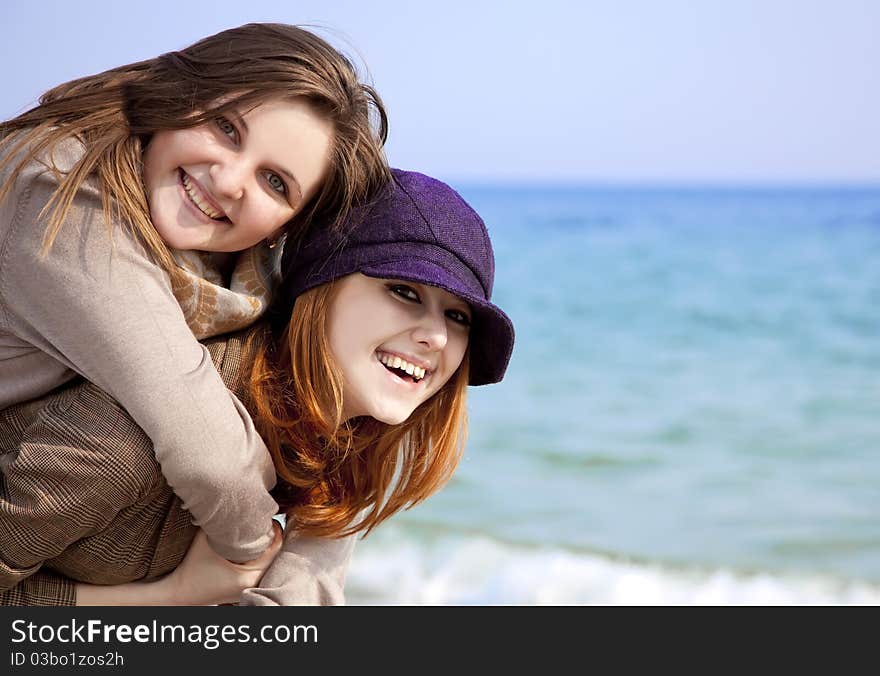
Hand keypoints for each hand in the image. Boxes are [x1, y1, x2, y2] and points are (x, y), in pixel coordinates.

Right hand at [166, 522, 282, 604]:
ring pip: (268, 559)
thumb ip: (220, 520)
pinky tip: (249, 544)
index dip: (273, 527)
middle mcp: (254, 583)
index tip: (265, 515)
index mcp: (250, 575)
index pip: (276, 546)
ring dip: (264, 544)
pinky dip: (258, 554)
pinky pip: (260, 566)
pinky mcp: (245, 586)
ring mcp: (250, 587)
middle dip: (269, 535)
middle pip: (275, 552)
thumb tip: (229, 500)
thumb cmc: (190, 569)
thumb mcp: (205, 539)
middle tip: (261, 519)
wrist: (178, 592)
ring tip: (255, 530)